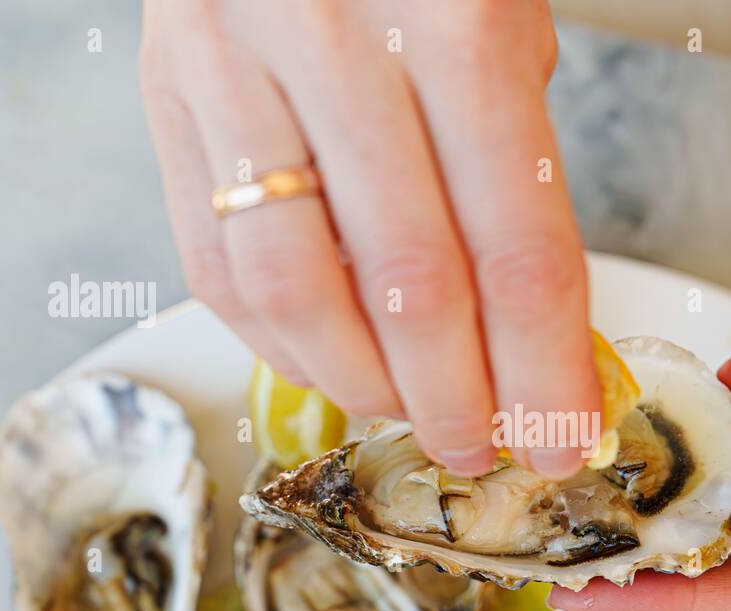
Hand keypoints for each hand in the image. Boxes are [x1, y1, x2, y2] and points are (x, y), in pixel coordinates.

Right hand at [139, 0, 595, 477]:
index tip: (563, 438)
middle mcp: (338, 45)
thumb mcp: (503, 26)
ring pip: (296, 292)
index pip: (517, 251)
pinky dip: (279, 343)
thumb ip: (515, 171)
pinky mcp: (168, 97)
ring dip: (364, 386)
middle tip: (482, 449)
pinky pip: (216, 265)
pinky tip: (330, 364)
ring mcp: (237, 71)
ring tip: (408, 414)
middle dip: (458, 401)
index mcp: (458, 25)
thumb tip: (530, 339)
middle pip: (412, 288)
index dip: (545, 371)